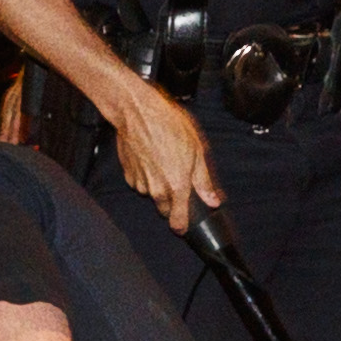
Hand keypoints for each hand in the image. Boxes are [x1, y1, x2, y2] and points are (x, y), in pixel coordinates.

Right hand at [108, 75, 219, 233]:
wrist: (137, 113)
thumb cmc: (168, 126)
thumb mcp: (196, 150)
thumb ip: (203, 180)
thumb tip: (212, 200)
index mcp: (177, 186)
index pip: (177, 221)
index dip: (181, 226)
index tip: (184, 226)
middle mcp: (157, 190)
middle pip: (164, 210)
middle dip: (172, 202)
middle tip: (177, 181)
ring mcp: (140, 184)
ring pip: (152, 195)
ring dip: (158, 186)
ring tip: (164, 163)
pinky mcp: (128, 175)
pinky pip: (140, 183)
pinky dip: (146, 177)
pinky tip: (151, 159)